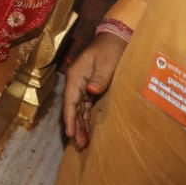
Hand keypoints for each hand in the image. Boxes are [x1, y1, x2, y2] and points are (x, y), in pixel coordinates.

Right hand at [62, 32, 126, 148]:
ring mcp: (83, 85)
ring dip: (81, 124)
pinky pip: (86, 106)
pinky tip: (88, 129)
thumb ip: (99, 78)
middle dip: (76, 126)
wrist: (115, 39)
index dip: (70, 118)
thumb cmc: (110, 50)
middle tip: (80, 144)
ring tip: (83, 143)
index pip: (70, 101)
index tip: (71, 133)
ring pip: (79, 109)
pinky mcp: (91, 88)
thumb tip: (90, 91)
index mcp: (76, 76)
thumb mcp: (107, 63)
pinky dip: (86, 118)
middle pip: (73, 108)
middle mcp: (77, 82)